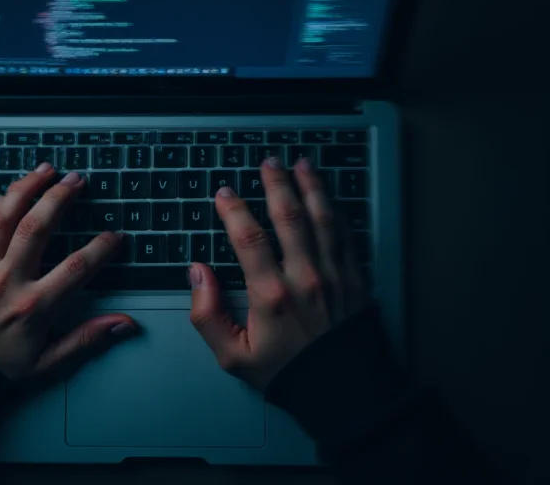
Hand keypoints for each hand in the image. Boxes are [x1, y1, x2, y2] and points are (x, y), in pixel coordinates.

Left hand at [0, 163, 135, 379]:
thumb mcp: (51, 362)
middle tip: (76, 180)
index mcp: (32, 307)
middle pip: (36, 228)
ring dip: (26, 189)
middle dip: (59, 198)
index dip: (99, 249)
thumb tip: (126, 324)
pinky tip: (13, 190)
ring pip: (5, 217)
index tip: (115, 236)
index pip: (74, 269)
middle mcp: (7, 282)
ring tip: (46, 170)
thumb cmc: (6, 362)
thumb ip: (89, 339)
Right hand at [189, 156, 367, 389]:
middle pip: (289, 216)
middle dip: (276, 184)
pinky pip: (346, 233)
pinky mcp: (355, 278)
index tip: (224, 194)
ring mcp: (334, 275)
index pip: (248, 239)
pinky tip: (327, 194)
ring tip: (301, 163)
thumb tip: (197, 273)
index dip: (233, 210)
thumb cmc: (287, 373)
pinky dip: (335, 209)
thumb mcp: (233, 357)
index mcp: (271, 295)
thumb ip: (207, 315)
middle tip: (267, 163)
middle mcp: (305, 278)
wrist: (343, 391)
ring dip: (310, 186)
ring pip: (321, 217)